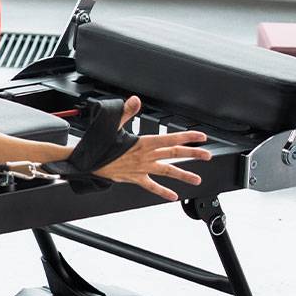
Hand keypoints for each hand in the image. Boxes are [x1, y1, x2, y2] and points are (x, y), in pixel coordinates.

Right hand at [91, 95, 210, 200]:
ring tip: (197, 179)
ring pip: (167, 171)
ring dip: (183, 175)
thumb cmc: (99, 145)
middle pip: (174, 155)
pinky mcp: (135, 177)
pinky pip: (151, 185)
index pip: (170, 139)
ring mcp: (142, 168)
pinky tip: (172, 195)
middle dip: (192, 154)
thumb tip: (135, 100)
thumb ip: (126, 112)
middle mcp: (146, 156)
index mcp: (143, 143)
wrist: (89, 163)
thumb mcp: (112, 125)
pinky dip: (162, 191)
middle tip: (207, 155)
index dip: (187, 138)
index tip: (200, 137)